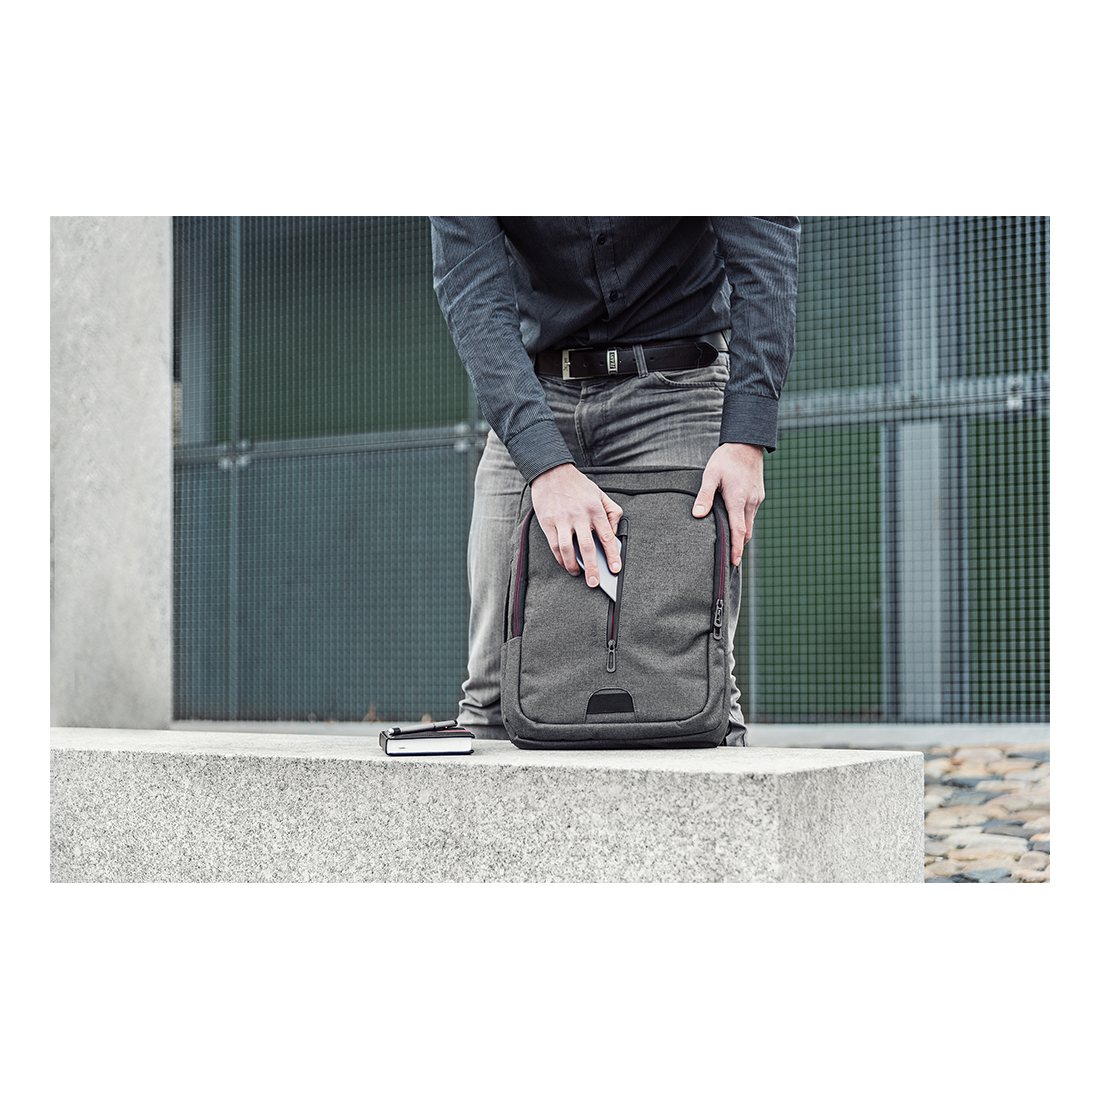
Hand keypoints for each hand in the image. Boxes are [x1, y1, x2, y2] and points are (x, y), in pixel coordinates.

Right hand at [530, 464, 623, 586]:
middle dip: (592, 568)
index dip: (612, 555)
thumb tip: (614, 531)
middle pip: (587, 547)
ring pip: (568, 549)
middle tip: (595, 582)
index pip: (606, 536)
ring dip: (573, 566)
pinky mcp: (548, 522)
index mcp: (595, 509)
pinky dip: (560, 558)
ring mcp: (562, 520)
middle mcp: (579, 515)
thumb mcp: (600, 494)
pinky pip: (555, 545)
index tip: (615, 569)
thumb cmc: (577, 485)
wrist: (552, 472)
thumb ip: (612, 511)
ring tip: (578, 574)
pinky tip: (565, 563)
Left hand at [692, 443, 764, 566]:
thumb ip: (704, 497)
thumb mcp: (710, 475)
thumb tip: (697, 516)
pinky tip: (735, 522)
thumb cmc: (726, 459)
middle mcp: (751, 502)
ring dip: (742, 534)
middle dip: (739, 546)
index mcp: (738, 499)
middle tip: (730, 559)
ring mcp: (757, 499)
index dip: (736, 549)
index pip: (738, 531)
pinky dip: (745, 522)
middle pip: (746, 532)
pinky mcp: (759, 495)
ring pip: (750, 523)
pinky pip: (752, 514)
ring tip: (731, 544)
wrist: (747, 443)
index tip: (734, 563)